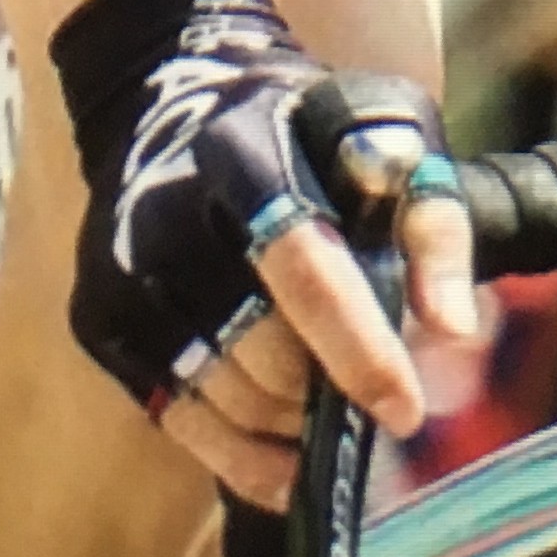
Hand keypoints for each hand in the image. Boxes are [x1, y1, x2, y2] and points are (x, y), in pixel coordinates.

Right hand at [52, 0, 476, 509]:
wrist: (177, 94)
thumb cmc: (311, 127)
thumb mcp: (391, 134)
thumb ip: (435, 225)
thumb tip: (456, 331)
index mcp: (247, 155)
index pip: (305, 267)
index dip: (357, 347)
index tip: (407, 411)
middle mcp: (168, 214)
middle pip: (265, 350)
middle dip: (332, 388)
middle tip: (381, 396)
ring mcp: (122, 271)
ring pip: (227, 397)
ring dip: (294, 425)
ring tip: (337, 408)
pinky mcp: (100, 319)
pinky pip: (182, 420)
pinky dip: (243, 456)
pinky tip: (292, 462)